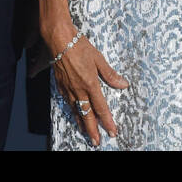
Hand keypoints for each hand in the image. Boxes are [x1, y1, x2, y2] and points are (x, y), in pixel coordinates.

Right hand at [49, 26, 128, 146]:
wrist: (59, 39)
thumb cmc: (79, 46)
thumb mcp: (98, 59)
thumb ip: (110, 74)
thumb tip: (123, 84)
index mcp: (90, 84)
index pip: (101, 108)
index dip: (107, 121)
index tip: (112, 131)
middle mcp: (79, 89)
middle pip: (87, 115)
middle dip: (92, 130)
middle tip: (96, 142)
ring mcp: (68, 88)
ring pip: (76, 111)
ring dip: (81, 123)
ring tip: (85, 132)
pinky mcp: (60, 85)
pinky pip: (68, 102)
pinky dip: (72, 111)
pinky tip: (75, 113)